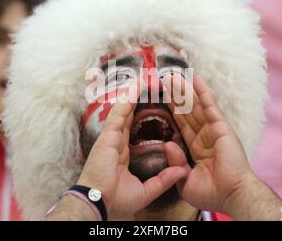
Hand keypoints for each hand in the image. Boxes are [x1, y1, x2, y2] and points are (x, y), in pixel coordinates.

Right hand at [77, 87, 186, 218]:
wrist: (100, 203)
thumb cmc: (116, 200)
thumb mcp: (147, 190)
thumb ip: (164, 180)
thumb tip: (181, 172)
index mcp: (124, 152)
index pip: (136, 127)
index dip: (145, 114)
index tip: (156, 103)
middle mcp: (117, 140)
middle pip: (131, 114)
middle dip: (141, 99)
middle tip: (152, 84)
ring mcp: (112, 136)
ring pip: (126, 109)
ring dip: (135, 93)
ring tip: (147, 78)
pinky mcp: (108, 135)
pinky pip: (119, 112)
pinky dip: (127, 98)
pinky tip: (136, 86)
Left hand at [162, 74, 254, 212]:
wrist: (230, 195)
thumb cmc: (211, 193)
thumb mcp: (184, 180)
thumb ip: (175, 163)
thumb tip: (169, 144)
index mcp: (196, 148)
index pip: (180, 124)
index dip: (171, 111)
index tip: (161, 98)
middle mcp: (204, 136)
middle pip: (186, 111)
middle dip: (175, 96)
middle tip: (164, 80)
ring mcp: (213, 130)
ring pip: (195, 106)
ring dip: (184, 90)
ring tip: (173, 75)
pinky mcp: (221, 127)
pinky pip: (210, 106)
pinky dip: (203, 92)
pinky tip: (196, 79)